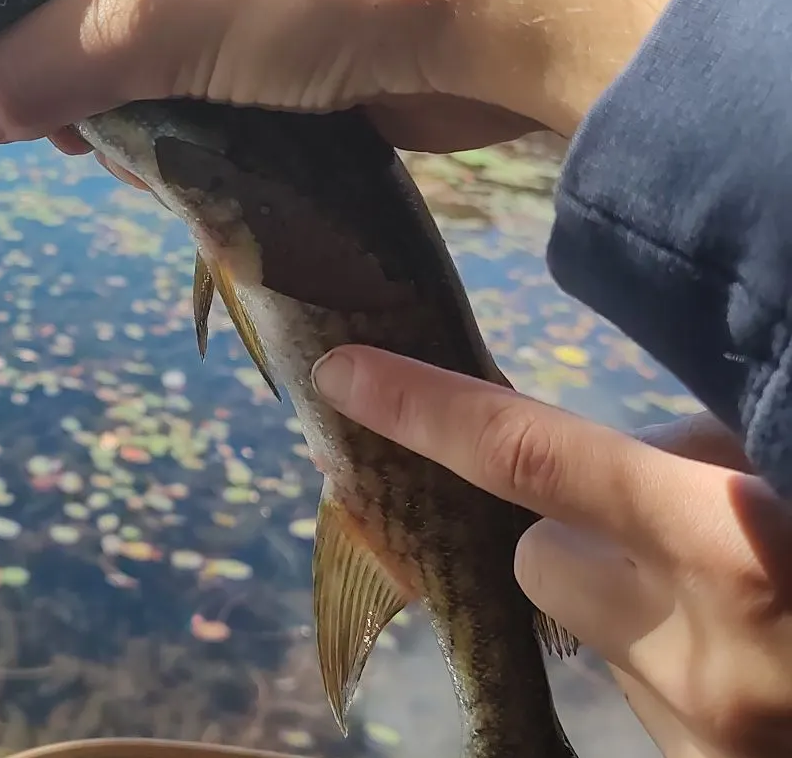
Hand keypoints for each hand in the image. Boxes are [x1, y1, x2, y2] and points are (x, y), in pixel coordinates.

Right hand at [0, 0, 722, 154]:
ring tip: (109, 154)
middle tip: (50, 126)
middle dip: (69, 55)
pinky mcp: (300, 12)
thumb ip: (51, 61)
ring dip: (127, 92)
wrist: (496, 17)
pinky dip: (183, 105)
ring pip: (152, 26)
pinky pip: (208, 59)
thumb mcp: (161, 20)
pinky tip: (164, 158)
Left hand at [310, 346, 791, 757]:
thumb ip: (713, 465)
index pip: (532, 455)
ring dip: (627, 599)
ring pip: (585, 625)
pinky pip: (641, 691)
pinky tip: (754, 662)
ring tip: (736, 604)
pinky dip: (671, 660)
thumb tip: (626, 453)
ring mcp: (701, 726)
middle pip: (540, 555)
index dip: (425, 407)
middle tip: (674, 525)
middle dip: (580, 527)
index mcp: (738, 544)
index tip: (343, 372)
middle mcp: (704, 643)